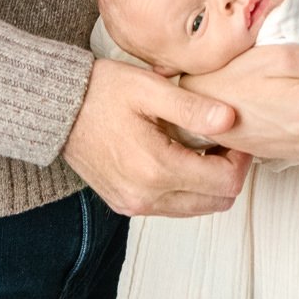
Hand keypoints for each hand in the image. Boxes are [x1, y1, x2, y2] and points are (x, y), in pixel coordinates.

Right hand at [63, 59, 251, 218]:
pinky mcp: (124, 204)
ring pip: (195, 209)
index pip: (225, 182)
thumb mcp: (150, 89)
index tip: (235, 135)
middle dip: (228, 173)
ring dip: (208, 183)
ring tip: (202, 147)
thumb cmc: (100, 92)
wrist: (57, 109)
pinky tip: (179, 158)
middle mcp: (146, 196)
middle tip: (223, 141)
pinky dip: (185, 189)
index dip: (241, 160)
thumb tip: (230, 120)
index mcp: (157, 168)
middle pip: (215, 202)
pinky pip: (170, 207)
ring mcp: (133, 204)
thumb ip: (193, 108)